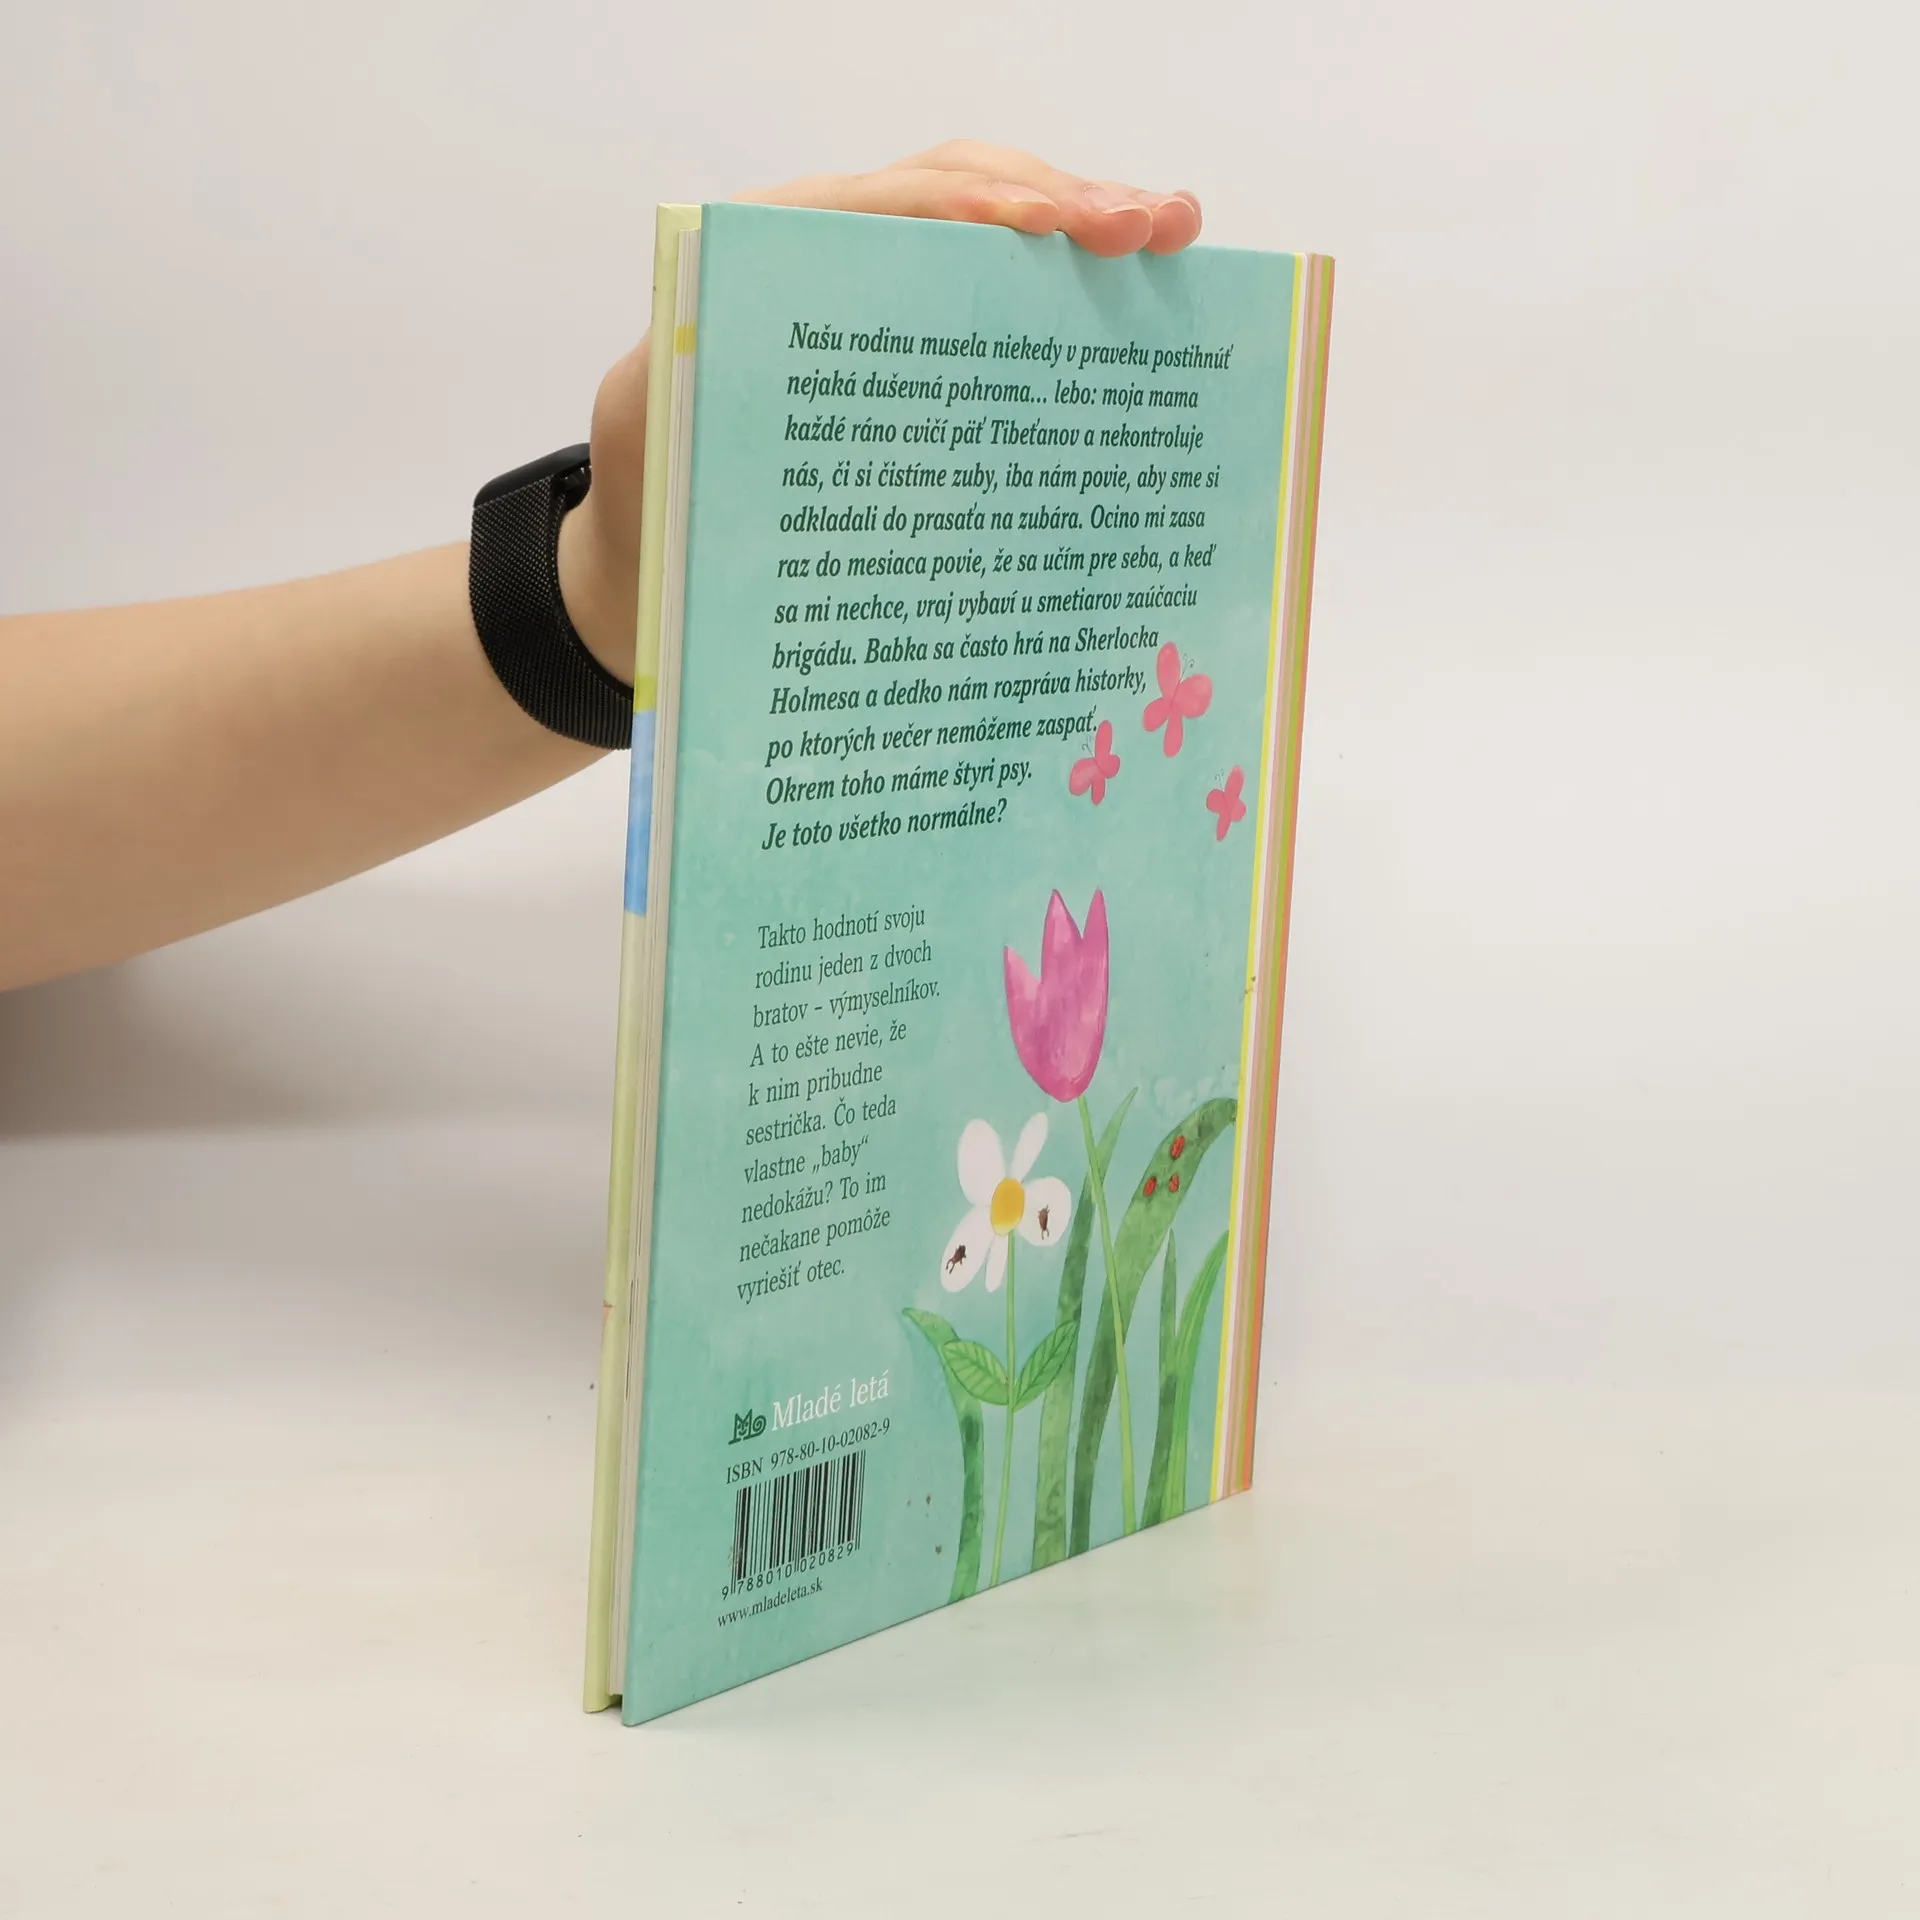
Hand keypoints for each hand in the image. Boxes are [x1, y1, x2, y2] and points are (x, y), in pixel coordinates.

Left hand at [557, 142, 1202, 681]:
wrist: (647, 586)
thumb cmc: (653, 535)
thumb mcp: (655, 473)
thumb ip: (695, 413)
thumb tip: (774, 391)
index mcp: (751, 281)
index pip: (870, 210)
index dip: (970, 208)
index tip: (1057, 229)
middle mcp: (818, 274)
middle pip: (949, 195)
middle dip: (1056, 201)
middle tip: (1153, 228)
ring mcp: (871, 314)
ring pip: (982, 241)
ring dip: (1080, 236)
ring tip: (1172, 244)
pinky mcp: (908, 367)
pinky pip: (986, 313)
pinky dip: (1061, 305)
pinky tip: (1137, 310)